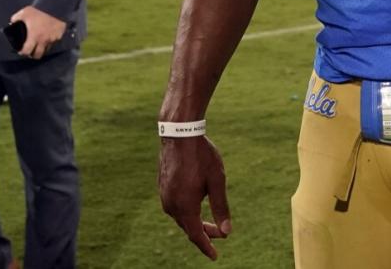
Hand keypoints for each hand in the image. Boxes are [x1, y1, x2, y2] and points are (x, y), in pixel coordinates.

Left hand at [9, 6, 65, 58]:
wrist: (55, 6)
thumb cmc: (39, 11)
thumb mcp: (24, 13)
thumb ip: (16, 19)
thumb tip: (12, 22)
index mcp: (33, 37)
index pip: (27, 52)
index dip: (22, 53)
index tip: (21, 51)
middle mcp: (43, 40)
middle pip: (38, 55)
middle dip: (33, 54)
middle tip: (30, 51)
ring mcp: (52, 39)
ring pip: (46, 50)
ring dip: (42, 49)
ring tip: (39, 45)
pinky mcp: (59, 36)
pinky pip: (54, 43)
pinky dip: (50, 42)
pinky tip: (48, 38)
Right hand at [159, 135, 231, 259]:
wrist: (179, 134)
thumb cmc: (201, 156)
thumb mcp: (217, 181)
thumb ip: (221, 207)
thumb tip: (227, 231)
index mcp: (185, 206)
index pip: (196, 235)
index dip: (206, 246)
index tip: (215, 257)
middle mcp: (171, 205)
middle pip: (188, 227)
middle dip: (204, 233)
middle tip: (221, 234)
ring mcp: (164, 197)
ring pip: (181, 217)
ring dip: (195, 222)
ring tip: (210, 223)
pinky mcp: (162, 188)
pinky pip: (175, 207)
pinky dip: (187, 211)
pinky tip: (196, 206)